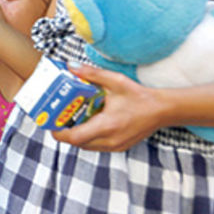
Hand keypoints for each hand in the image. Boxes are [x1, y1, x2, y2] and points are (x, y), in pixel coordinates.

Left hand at [51, 63, 167, 150]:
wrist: (163, 110)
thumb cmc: (139, 96)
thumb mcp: (115, 81)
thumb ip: (91, 74)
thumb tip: (71, 66)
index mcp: (107, 126)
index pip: (75, 138)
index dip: (59, 132)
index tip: (50, 122)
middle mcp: (110, 140)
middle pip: (77, 143)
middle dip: (65, 132)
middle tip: (59, 117)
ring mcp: (115, 146)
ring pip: (86, 146)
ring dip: (77, 135)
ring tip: (72, 119)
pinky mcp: (119, 147)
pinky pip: (96, 146)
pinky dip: (88, 137)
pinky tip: (88, 122)